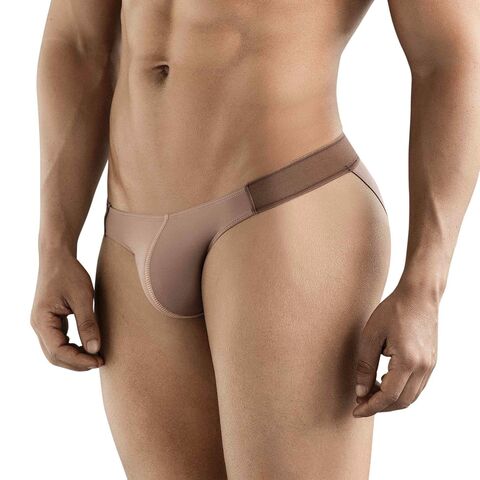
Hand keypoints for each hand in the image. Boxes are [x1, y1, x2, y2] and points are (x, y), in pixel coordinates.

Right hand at [31, 250, 102, 370]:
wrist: (58, 256)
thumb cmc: (70, 273)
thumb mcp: (83, 298)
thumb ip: (88, 324)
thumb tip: (94, 350)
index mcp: (42, 321)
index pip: (58, 351)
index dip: (78, 360)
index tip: (99, 361)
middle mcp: (38, 325)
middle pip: (54, 356)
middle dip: (77, 363)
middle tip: (100, 362)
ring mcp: (42, 324)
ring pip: (55, 351)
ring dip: (74, 358)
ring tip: (96, 357)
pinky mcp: (50, 320)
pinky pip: (58, 342)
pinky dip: (72, 348)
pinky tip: (88, 347)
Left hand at [353, 283, 437, 415]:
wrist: (419, 295)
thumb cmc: (393, 310)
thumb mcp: (371, 335)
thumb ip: (365, 365)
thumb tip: (360, 391)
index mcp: (407, 362)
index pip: (388, 396)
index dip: (370, 406)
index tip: (356, 410)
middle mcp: (423, 368)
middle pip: (401, 401)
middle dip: (379, 406)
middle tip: (359, 402)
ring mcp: (430, 366)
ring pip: (411, 396)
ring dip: (390, 400)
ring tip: (369, 393)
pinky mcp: (431, 362)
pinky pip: (416, 386)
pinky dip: (400, 391)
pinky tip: (384, 383)